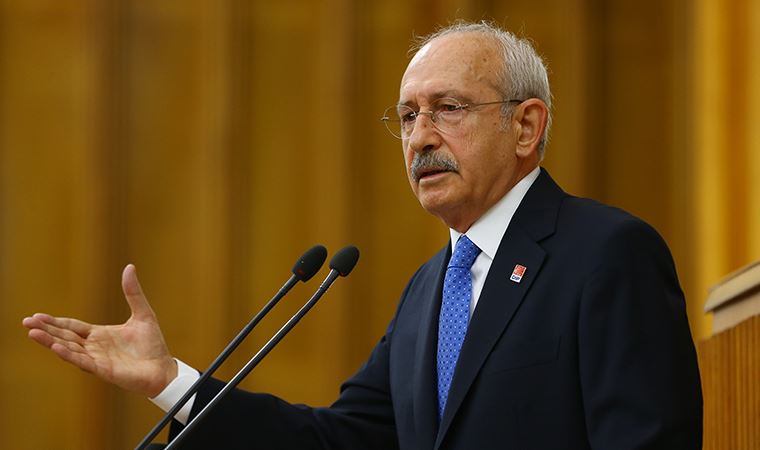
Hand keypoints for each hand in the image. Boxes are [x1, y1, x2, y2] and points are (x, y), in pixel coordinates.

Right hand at [22, 264, 177, 397]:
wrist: (163, 369)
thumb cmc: (153, 345)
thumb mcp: (143, 313)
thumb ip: (133, 292)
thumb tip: (129, 267)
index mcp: (100, 335)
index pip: (72, 327)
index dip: (55, 322)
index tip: (37, 315)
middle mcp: (94, 347)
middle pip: (65, 337)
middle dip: (46, 330)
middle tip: (26, 322)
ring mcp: (97, 359)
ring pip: (69, 349)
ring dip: (51, 342)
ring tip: (33, 333)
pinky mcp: (103, 370)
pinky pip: (83, 362)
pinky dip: (69, 355)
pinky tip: (56, 347)